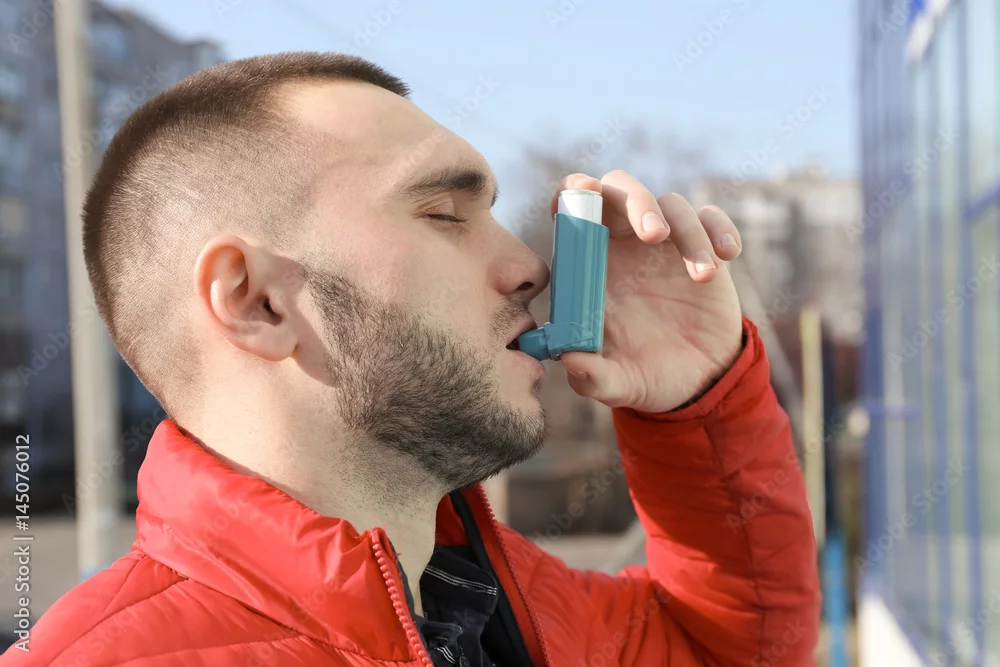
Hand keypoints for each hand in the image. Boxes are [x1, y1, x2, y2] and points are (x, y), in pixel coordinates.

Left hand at [556, 171, 743, 412]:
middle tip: (653, 235)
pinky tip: (727, 255)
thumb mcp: (615, 384)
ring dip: (688, 232)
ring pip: (672, 204)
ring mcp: (666, 243)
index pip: (572, 208)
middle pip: (621, 190)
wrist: (697, 384)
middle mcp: (625, 244)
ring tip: (703, 276)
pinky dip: (720, 229)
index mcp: (591, 264)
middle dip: (637, 201)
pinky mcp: (704, 248)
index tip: (585, 195)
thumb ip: (591, 376)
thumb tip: (572, 361)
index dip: (574, 193)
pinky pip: (711, 219)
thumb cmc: (644, 376)